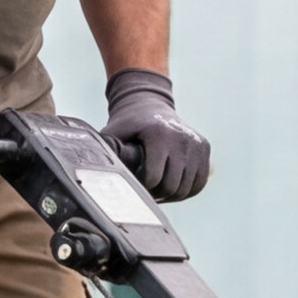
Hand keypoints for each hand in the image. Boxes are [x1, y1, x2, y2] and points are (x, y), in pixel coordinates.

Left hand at [104, 68, 209, 202]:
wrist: (149, 102)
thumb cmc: (127, 123)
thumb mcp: (113, 134)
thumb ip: (107, 154)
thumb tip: (93, 180)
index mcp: (159, 134)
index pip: (154, 178)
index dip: (143, 189)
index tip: (135, 187)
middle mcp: (181, 138)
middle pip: (172, 186)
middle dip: (157, 195)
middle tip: (146, 193)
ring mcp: (196, 142)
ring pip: (187, 188)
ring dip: (172, 196)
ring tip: (159, 191)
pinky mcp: (204, 146)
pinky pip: (199, 182)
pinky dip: (187, 190)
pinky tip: (173, 188)